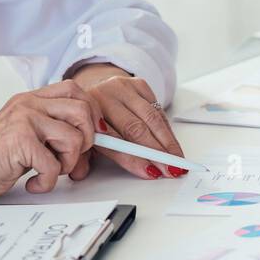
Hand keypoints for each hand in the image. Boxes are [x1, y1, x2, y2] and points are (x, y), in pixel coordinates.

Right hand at [0, 80, 96, 201]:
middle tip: (69, 159)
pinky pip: (55, 164)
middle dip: (85, 140)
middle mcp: (29, 104)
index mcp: (31, 99)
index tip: (88, 136)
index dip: (90, 113)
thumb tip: (88, 148)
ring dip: (67, 163)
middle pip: (82, 110)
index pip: (74, 89)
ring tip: (49, 172)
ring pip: (74, 138)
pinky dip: (48, 181)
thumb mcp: (24, 135)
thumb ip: (52, 133)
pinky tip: (33, 182)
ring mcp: (25, 120)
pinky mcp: (21, 141)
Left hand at [70, 64, 188, 179]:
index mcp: (88, 113)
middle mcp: (106, 96)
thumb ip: (82, 156)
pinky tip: (172, 143)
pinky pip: (158, 109)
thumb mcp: (82, 136)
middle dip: (156, 152)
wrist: (93, 85)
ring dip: (167, 142)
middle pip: (136, 129)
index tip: (151, 172)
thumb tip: (82, 175)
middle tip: (170, 169)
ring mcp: (123, 88)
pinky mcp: (138, 84)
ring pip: (152, 118)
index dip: (134, 159)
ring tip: (177, 159)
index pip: (114, 141)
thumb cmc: (89, 117)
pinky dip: (167, 128)